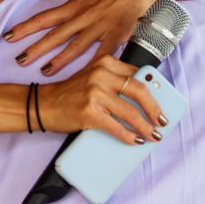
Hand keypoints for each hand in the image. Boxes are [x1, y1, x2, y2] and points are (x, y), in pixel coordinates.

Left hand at [4, 0, 168, 74]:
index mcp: (74, 5)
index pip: (44, 18)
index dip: (25, 28)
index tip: (8, 36)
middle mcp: (83, 17)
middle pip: (55, 35)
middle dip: (35, 48)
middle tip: (19, 60)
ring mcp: (99, 27)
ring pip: (75, 46)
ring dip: (59, 59)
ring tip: (44, 71)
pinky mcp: (116, 36)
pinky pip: (103, 53)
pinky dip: (94, 64)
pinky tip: (85, 76)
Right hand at [38, 55, 166, 143]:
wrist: (43, 104)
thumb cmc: (69, 93)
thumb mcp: (92, 77)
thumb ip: (113, 80)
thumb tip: (142, 98)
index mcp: (104, 62)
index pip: (137, 75)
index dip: (153, 91)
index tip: (161, 103)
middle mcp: (101, 75)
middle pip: (139, 91)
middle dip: (155, 109)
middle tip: (162, 121)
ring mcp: (95, 93)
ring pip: (130, 112)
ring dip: (145, 127)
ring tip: (153, 135)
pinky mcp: (89, 112)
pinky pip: (116, 127)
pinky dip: (129, 136)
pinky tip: (135, 141)